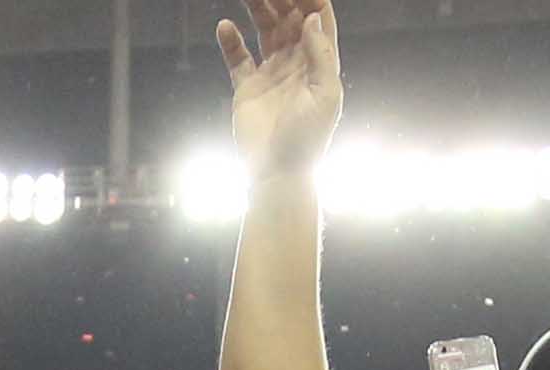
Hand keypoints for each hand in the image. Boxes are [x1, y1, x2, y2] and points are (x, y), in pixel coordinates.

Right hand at [216, 0, 344, 179]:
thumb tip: (312, 18)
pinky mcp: (247, 86)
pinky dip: (231, 41)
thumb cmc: (307, 139)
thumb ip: (320, 54)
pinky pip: (238, 57)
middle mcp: (297, 62)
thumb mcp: (325, 95)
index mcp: (320, 62)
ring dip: (256, 8)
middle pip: (289, 18)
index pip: (318, 18)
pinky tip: (225, 26)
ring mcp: (272, 72)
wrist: (277, 173)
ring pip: (264, 29)